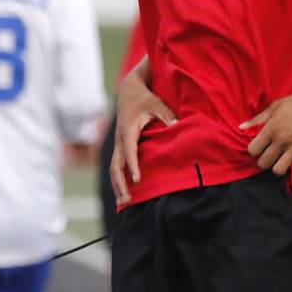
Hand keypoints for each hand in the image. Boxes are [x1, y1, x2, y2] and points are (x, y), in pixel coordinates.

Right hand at [109, 72, 176, 205]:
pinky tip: (123, 191)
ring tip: (125, 202)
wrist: (129, 89)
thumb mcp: (156, 103)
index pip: (129, 151)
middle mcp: (120, 138)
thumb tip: (178, 125)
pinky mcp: (120, 144)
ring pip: (114, 167)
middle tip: (128, 199)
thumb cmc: (144, 97)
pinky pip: (116, 164)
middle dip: (120, 183)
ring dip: (117, 184)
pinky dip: (118, 178)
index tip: (137, 179)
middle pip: (116, 165)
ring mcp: (118, 142)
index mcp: (128, 130)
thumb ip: (166, 115)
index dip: (133, 165)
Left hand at [239, 87, 291, 185]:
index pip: (253, 149)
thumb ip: (257, 119)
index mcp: (272, 129)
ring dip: (277, 168)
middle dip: (263, 161)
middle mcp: (282, 141)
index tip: (257, 147)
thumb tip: (241, 127)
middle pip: (263, 163)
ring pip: (278, 171)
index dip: (253, 150)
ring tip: (280, 161)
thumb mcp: (275, 106)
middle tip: (267, 156)